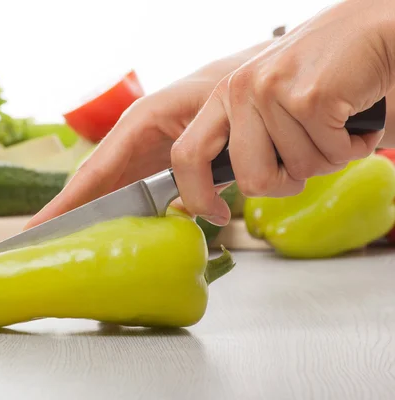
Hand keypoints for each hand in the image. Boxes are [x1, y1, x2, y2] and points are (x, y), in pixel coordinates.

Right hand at [25, 41, 273, 229]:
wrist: (246, 87)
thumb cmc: (226, 90)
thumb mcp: (210, 116)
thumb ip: (196, 159)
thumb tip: (192, 207)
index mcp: (137, 125)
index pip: (93, 172)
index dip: (64, 205)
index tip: (35, 229)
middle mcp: (132, 143)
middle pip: (91, 188)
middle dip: (64, 218)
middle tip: (34, 247)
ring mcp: (142, 158)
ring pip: (107, 196)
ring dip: (87, 222)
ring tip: (59, 247)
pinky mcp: (155, 170)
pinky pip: (131, 199)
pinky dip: (117, 220)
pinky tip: (106, 239)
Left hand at [171, 0, 394, 223]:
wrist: (373, 28)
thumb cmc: (323, 74)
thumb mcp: (268, 104)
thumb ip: (245, 139)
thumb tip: (222, 186)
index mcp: (223, 96)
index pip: (187, 155)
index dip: (196, 196)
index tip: (214, 215)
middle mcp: (240, 91)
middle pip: (252, 181)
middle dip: (288, 184)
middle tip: (308, 157)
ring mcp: (272, 91)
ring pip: (300, 171)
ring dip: (329, 157)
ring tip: (335, 123)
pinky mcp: (309, 97)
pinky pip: (332, 154)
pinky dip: (353, 146)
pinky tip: (353, 116)